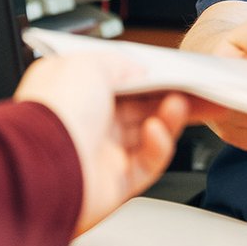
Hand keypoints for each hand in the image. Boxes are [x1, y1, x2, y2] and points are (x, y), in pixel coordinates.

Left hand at [13, 53, 209, 235]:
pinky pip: (148, 163)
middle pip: (142, 107)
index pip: (124, 81)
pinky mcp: (116, 183)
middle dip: (173, 98)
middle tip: (203, 92)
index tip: (181, 73)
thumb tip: (139, 68)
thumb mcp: (87, 64)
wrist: (44, 168)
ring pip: (149, 133)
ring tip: (183, 106)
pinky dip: (159, 146)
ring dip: (169, 118)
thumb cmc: (54, 114)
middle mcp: (89, 121)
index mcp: (77, 91)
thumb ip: (118, 63)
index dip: (154, 77)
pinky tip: (158, 132)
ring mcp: (102, 153)